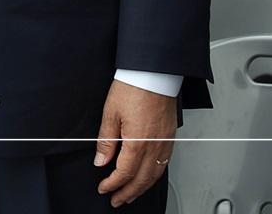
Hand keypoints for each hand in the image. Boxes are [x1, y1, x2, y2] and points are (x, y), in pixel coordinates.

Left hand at [93, 80, 176, 207]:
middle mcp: (154, 145)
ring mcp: (165, 142)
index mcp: (137, 141)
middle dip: (127, 193)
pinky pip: (164, 163)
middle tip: (116, 200)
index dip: (112, 184)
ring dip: (142, 188)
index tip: (104, 188)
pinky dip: (154, 176)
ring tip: (131, 194)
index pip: (124, 173)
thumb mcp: (111, 112)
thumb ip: (106, 140)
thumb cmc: (134, 86)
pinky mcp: (170, 136)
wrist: (154, 72)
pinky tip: (148, 177)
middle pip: (141, 179)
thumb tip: (101, 160)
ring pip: (155, 175)